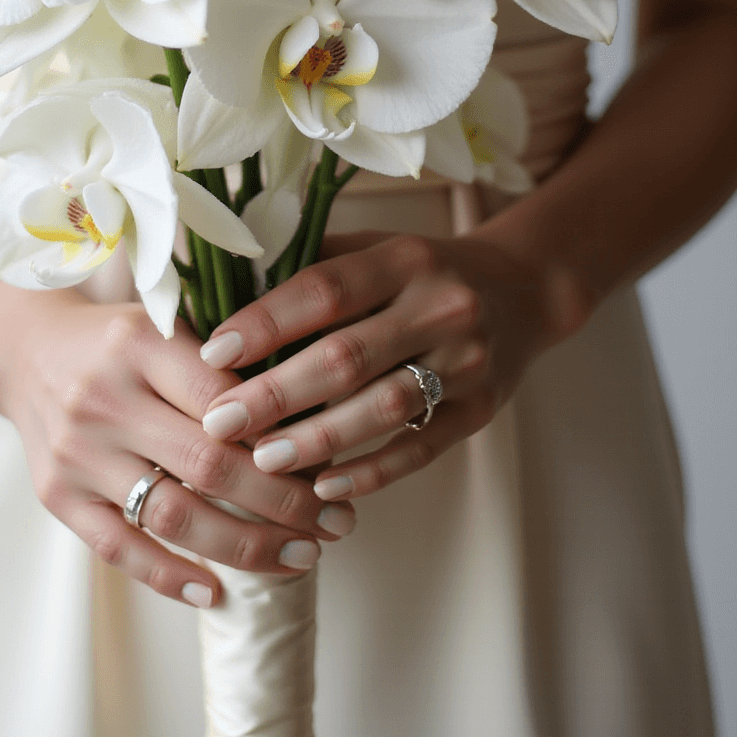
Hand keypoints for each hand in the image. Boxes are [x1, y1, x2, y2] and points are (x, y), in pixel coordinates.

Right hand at [0, 292, 356, 608]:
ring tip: (301, 559)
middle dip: (285, 502)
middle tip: (337, 522)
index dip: (286, 439)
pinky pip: (118, 548)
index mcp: (140, 344)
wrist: (24, 353)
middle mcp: (104, 397)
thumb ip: (227, 362)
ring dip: (245, 547)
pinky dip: (169, 577)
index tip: (334, 467)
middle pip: (210, 464)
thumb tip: (317, 419)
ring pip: (173, 514)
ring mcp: (78, 452)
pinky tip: (216, 593)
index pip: (227, 399)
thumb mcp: (167, 326)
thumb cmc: (118, 342)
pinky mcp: (58, 496)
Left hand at [196, 231, 577, 500]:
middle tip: (220, 422)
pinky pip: (421, 449)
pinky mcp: (481, 411)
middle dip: (275, 393)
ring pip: (383, 408)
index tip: (213, 353)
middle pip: (347, 356)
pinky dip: (370, 471)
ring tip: (261, 459)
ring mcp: (467, 362)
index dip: (266, 322)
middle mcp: (442, 306)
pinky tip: (324, 487)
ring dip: (317, 439)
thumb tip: (220, 293)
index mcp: (405, 258)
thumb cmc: (421, 273)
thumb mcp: (375, 248)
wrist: (522, 291)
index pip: (325, 290)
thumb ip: (309, 266)